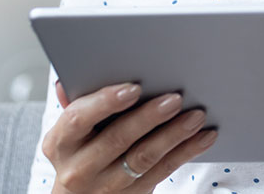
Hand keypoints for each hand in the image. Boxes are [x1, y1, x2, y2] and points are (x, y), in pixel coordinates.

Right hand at [42, 81, 216, 192]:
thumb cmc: (79, 152)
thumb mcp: (69, 131)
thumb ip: (75, 103)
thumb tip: (67, 80)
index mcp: (60, 142)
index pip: (79, 119)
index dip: (105, 102)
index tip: (133, 88)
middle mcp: (79, 168)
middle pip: (117, 139)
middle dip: (149, 117)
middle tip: (175, 99)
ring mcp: (106, 185)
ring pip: (144, 158)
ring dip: (174, 135)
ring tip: (196, 116)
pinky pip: (162, 172)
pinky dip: (185, 152)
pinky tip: (203, 137)